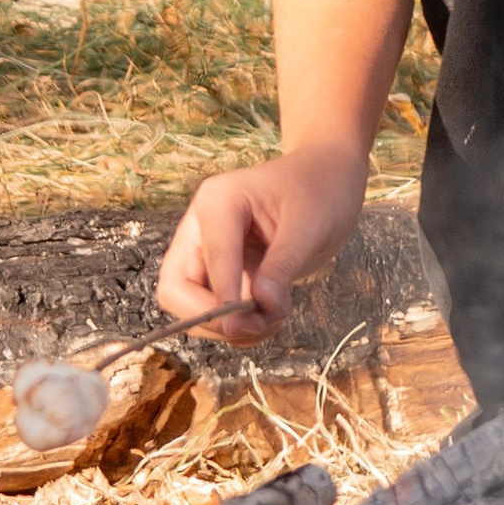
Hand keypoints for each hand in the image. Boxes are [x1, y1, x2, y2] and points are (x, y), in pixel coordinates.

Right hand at [158, 144, 367, 344]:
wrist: (328, 178)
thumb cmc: (320, 191)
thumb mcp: (309, 229)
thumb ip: (281, 267)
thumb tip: (260, 306)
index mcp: (218, 202)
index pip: (209, 259)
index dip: (224, 299)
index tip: (246, 325)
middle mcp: (201, 226)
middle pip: (175, 289)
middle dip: (212, 318)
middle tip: (257, 325)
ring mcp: (207, 250)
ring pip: (190, 306)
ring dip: (228, 326)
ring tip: (273, 318)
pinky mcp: (220, 271)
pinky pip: (213, 310)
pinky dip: (237, 325)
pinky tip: (270, 317)